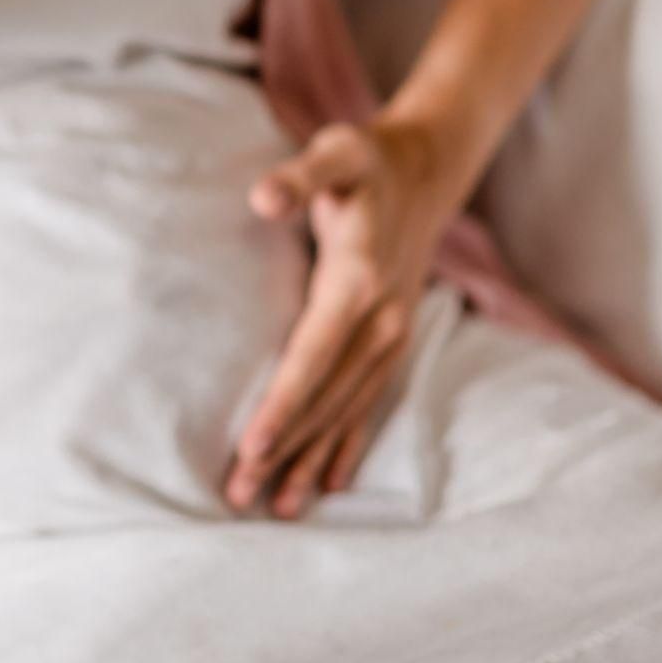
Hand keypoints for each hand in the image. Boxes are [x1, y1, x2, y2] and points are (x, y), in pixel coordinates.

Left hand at [225, 118, 452, 517]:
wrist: (422, 171)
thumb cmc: (360, 161)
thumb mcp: (333, 154)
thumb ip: (298, 177)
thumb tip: (262, 197)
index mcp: (358, 281)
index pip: (311, 355)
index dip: (283, 404)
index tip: (253, 447)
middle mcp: (381, 320)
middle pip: (325, 397)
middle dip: (285, 450)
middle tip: (239, 495)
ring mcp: (392, 336)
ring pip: (347, 411)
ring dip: (313, 460)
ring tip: (278, 508)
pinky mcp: (393, 342)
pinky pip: (368, 404)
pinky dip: (348, 445)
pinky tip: (328, 483)